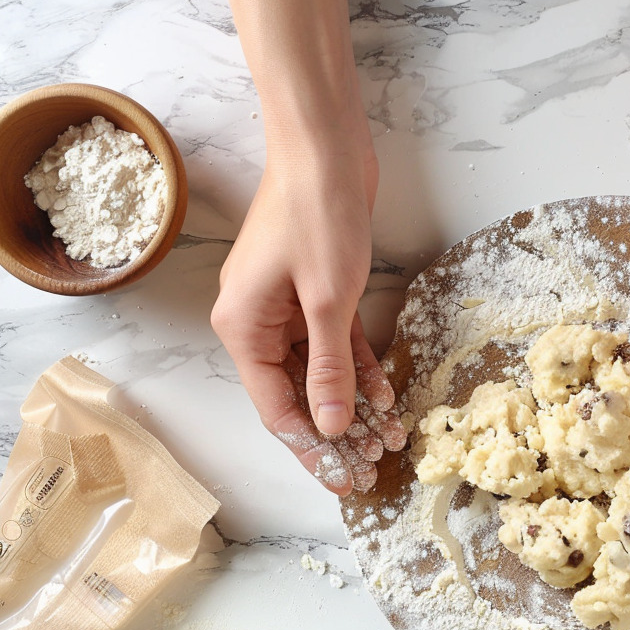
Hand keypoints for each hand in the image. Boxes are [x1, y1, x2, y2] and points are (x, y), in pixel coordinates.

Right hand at [212, 150, 405, 495]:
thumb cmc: (317, 218)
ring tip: (386, 441)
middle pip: (297, 394)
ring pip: (320, 371)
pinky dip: (359, 368)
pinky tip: (385, 398)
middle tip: (368, 470)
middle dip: (335, 432)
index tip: (339, 478)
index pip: (276, 406)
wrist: (325, 151)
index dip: (309, 447)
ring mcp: (286, 308)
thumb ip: (329, 369)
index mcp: (244, 328)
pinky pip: (335, 344)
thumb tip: (329, 427)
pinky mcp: (315, 294)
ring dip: (353, 404)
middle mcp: (258, 323)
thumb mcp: (327, 302)